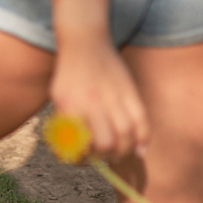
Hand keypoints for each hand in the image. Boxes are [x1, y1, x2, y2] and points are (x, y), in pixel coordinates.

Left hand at [48, 39, 151, 160]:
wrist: (85, 42)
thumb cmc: (69, 74)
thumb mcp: (58, 96)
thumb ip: (66, 121)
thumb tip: (77, 148)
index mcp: (71, 105)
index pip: (83, 144)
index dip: (84, 158)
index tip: (84, 159)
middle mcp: (93, 103)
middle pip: (108, 143)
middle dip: (106, 157)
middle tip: (104, 157)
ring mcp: (115, 97)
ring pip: (127, 135)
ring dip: (124, 151)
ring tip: (119, 154)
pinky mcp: (130, 91)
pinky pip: (142, 120)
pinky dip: (144, 138)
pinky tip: (140, 149)